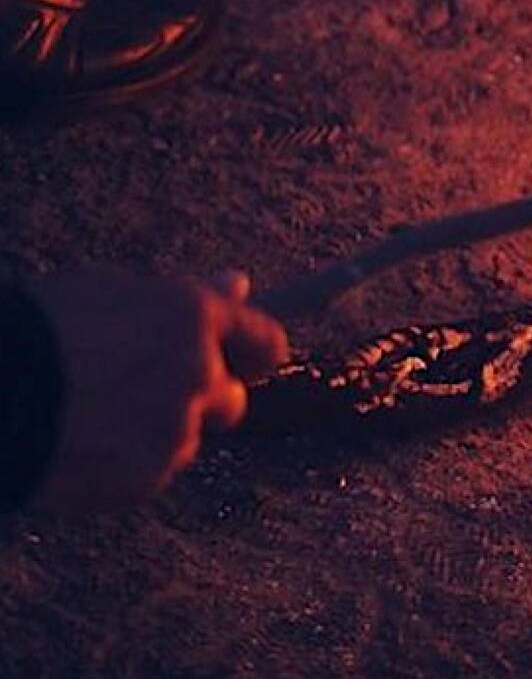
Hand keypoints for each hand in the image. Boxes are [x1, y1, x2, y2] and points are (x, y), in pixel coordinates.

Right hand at [26, 270, 288, 508]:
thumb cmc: (37, 328)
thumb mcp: (108, 291)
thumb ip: (182, 296)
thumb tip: (238, 285)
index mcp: (193, 318)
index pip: (265, 342)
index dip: (252, 355)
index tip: (243, 363)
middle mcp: (199, 372)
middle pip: (230, 399)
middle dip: (199, 400)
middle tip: (140, 396)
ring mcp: (175, 428)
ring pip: (183, 438)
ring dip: (152, 433)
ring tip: (88, 419)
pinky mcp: (146, 475)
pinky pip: (148, 472)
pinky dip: (123, 467)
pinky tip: (78, 447)